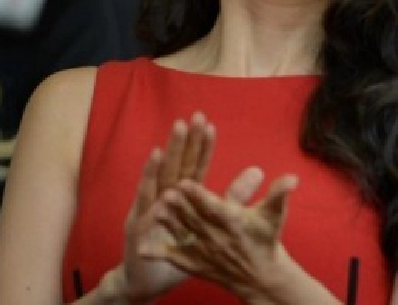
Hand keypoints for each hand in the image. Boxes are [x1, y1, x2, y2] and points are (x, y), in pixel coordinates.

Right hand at [117, 112, 215, 301]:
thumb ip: (234, 195)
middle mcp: (165, 197)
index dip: (201, 146)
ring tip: (173, 138)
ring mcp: (150, 209)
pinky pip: (144, 204)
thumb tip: (258, 171)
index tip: (208, 123)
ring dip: (165, 159)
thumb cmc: (183, 247)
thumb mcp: (213, 220)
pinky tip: (156, 170)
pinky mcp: (138, 226)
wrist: (149, 279)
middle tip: (191, 118)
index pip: (195, 165)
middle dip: (184, 143)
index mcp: (184, 196)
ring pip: (160, 180)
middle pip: (177, 166)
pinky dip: (148, 185)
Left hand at [141, 167, 302, 302]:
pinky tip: (142, 249)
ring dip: (169, 222)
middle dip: (179, 205)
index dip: (198, 195)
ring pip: (183, 233)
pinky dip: (159, 254)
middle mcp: (217, 237)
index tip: (185, 182)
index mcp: (234, 222)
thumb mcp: (274, 216)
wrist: (260, 276)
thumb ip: (279, 195)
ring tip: (155, 210)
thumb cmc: (266, 241)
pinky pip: (175, 258)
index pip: (213, 206)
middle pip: (194, 218)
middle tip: (165, 192)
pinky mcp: (195, 263)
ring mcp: (204, 252)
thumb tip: (292, 178)